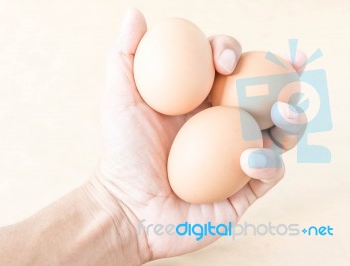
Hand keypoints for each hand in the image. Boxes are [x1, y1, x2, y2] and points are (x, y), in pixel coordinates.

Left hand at [94, 8, 306, 261]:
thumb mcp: (120, 99)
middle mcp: (222, 127)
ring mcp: (236, 157)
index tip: (226, 60)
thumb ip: (127, 56)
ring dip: (293, 119)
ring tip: (286, 112)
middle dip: (284, 80)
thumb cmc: (122, 153)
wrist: (127, 208)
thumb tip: (135, 13)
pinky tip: (250, 160)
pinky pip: (270, 173)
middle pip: (263, 97)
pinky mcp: (244, 190)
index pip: (229, 70)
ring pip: (278, 133)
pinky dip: (268, 163)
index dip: (235, 54)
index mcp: (200, 103)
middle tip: (292, 71)